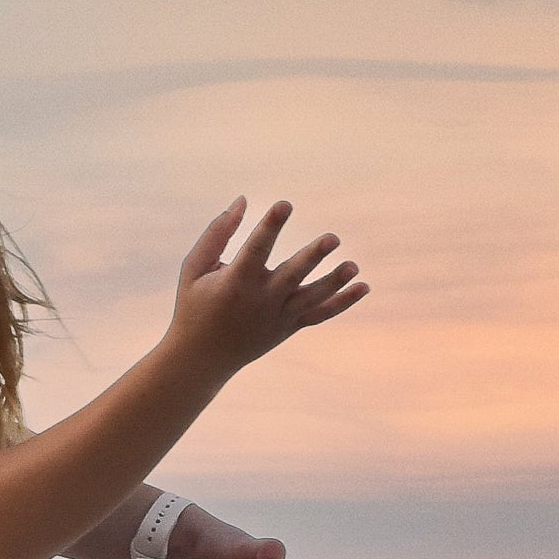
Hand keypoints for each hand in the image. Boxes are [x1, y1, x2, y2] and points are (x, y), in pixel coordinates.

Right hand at [163, 198, 367, 378]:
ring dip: (335, 281)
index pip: (256, 250)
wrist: (202, 357)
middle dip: (313, 257)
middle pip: (292, 275)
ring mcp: (278, 317)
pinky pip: (320, 315)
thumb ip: (217, 233)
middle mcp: (261, 301)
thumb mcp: (195, 267)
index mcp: (235, 283)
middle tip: (333, 237)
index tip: (285, 205)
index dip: (270, 226)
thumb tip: (243, 201)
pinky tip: (364, 287)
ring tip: (354, 265)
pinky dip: (343, 303)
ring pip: (312, 298)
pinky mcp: (289, 327)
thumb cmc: (195, 305)